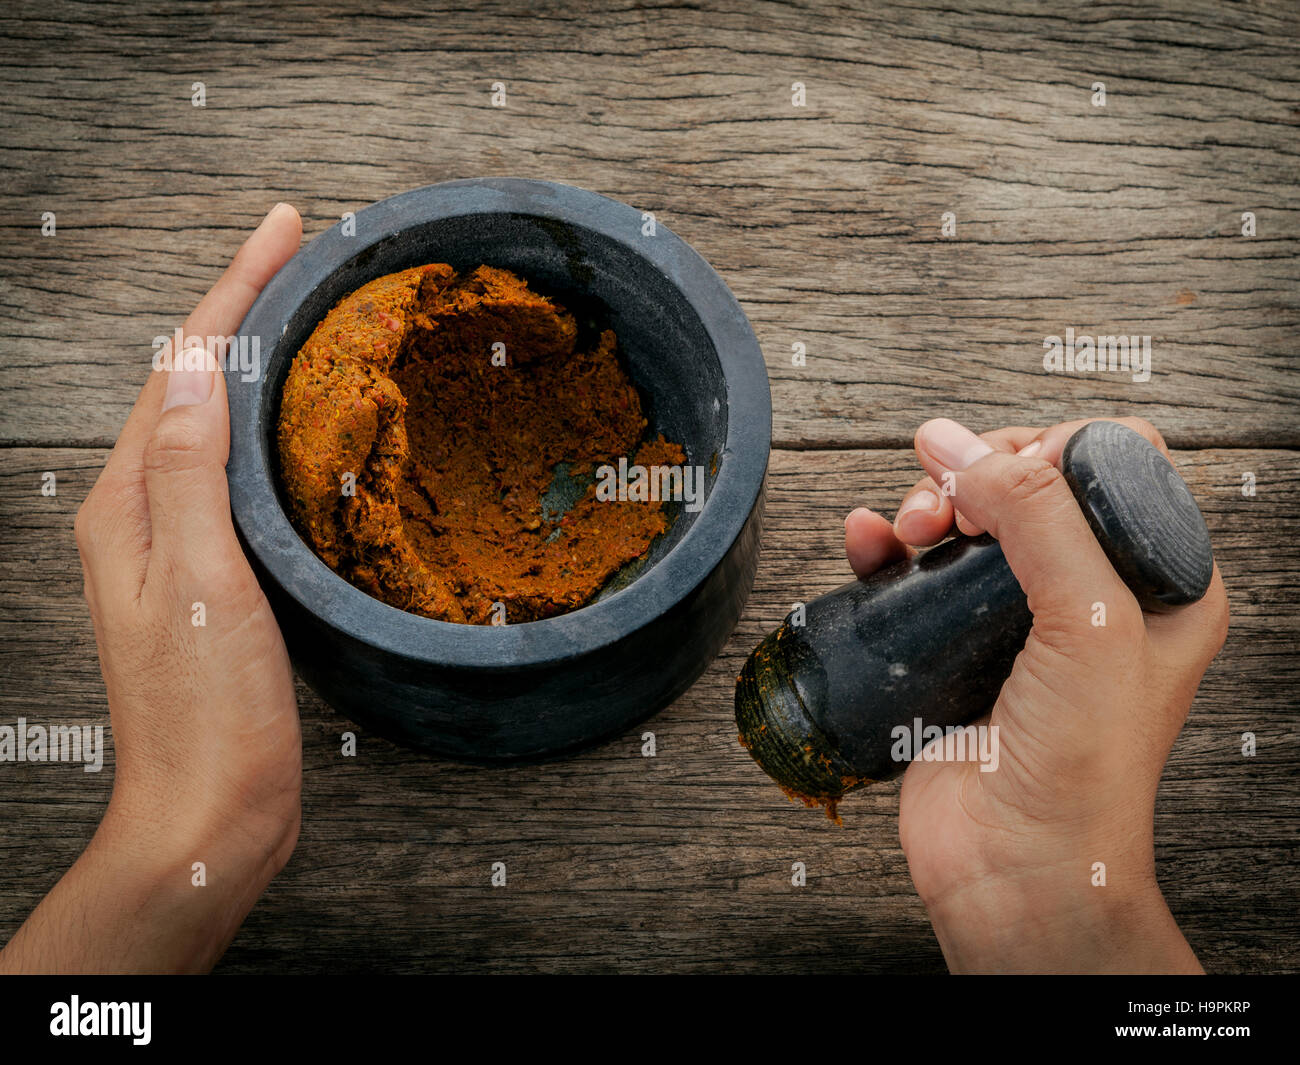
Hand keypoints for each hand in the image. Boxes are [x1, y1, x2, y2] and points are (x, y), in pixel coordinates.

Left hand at [0, 203, 303, 972]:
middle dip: (245, 307)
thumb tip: (192, 359)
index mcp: (129, 502)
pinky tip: (305, 427)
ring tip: (307, 315)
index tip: (286, 227)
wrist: (212, 811)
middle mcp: (145, 514)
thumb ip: (189, 467)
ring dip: (259, 362)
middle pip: (194, 383)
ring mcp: (181, 547)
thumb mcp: (198, 577)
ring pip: (219, 425)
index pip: (183, 365)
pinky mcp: (220, 577)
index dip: (236, 288)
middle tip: (303, 253)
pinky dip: (274, 429)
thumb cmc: (203, 711)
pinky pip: (242, 474)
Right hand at [845, 417, 1228, 973]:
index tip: (1007, 474)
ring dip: (926, 502)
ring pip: (967, 517)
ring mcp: (1015, 619)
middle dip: (979, 473)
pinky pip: (913, 568)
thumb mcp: (1090, 622)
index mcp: (1158, 583)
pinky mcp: (951, 644)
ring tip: (907, 527)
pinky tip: (868, 541)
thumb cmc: (1082, 770)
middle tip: (946, 504)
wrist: (1013, 864)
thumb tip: (961, 449)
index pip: (1115, 466)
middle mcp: (1090, 593)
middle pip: (1030, 481)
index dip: (1056, 450)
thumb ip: (1040, 518)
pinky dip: (883, 543)